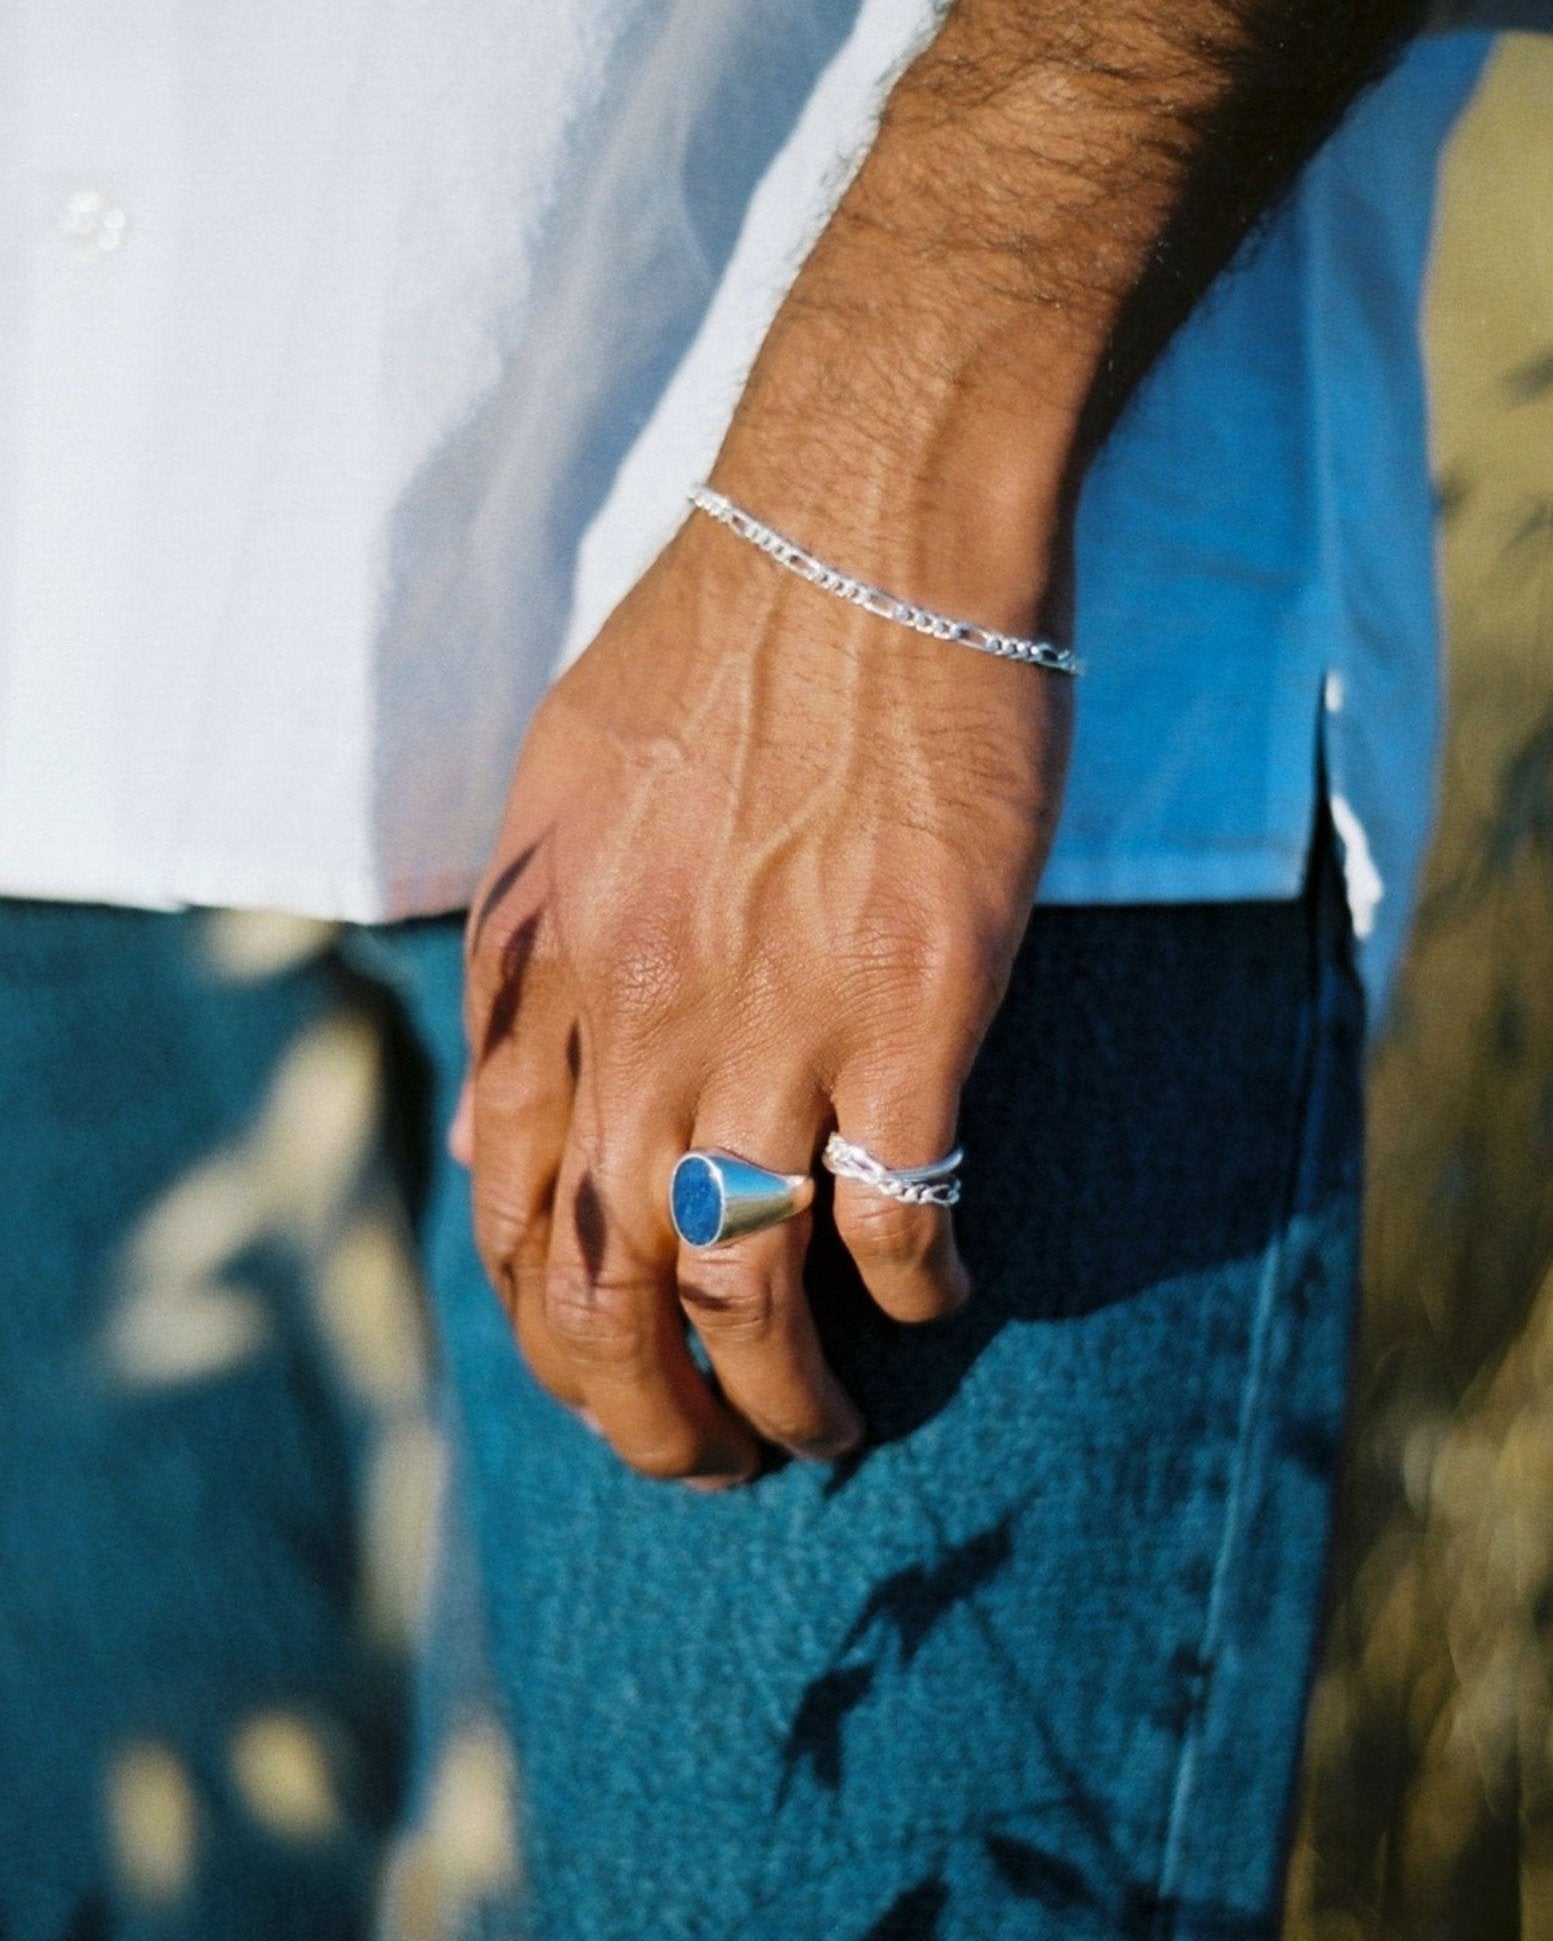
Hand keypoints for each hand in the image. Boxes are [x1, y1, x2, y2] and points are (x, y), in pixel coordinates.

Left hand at [459, 504, 1071, 1485]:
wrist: (869, 528)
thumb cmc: (728, 640)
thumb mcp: (564, 788)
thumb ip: (533, 950)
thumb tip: (515, 1094)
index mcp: (539, 961)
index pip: (507, 1207)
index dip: (548, 1329)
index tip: (600, 1372)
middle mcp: (633, 1011)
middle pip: (603, 1286)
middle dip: (642, 1417)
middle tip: (697, 1466)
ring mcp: (771, 1015)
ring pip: (742, 1284)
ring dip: (781, 1398)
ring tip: (816, 1436)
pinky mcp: (913, 1005)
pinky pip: (896, 1211)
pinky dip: (916, 1286)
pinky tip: (937, 1295)